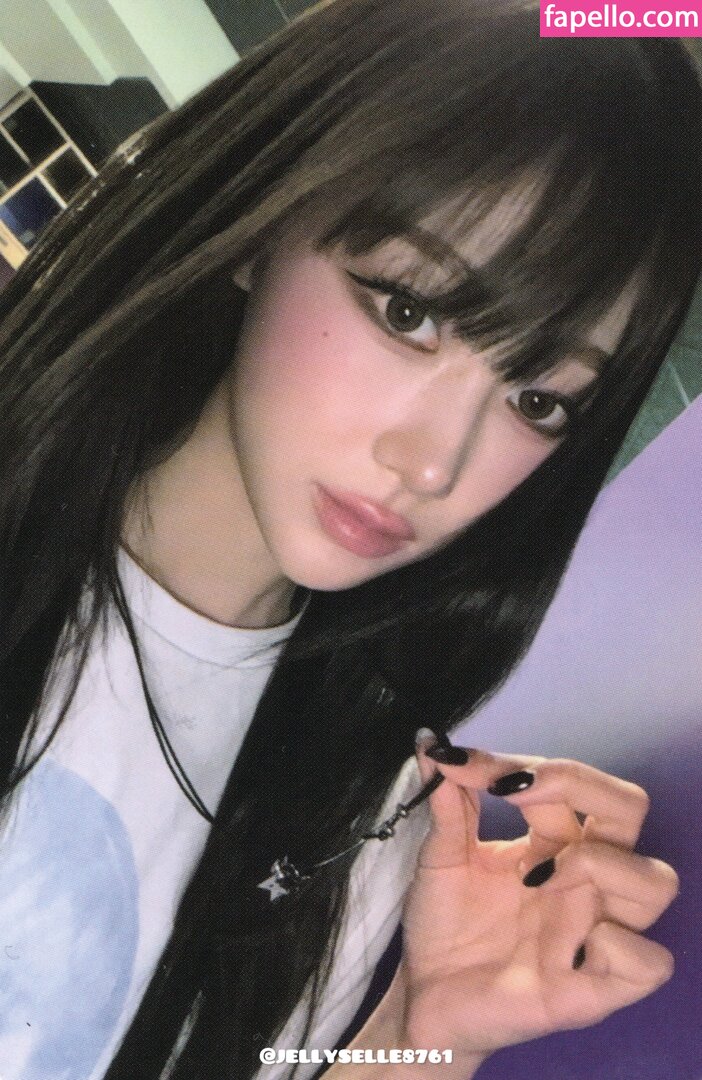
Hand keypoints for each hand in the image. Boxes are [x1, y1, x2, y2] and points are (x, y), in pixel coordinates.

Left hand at [397, 740, 677, 1064]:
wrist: (423, 994)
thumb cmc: (445, 923)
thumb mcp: (440, 855)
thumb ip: (446, 801)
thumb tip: (432, 744)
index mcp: (556, 842)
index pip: (571, 783)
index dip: (522, 764)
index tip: (462, 764)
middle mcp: (584, 880)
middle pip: (630, 809)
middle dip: (579, 784)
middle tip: (518, 793)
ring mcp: (593, 931)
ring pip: (656, 882)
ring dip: (599, 863)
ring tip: (536, 879)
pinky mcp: (591, 989)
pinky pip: (649, 962)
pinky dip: (620, 943)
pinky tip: (571, 944)